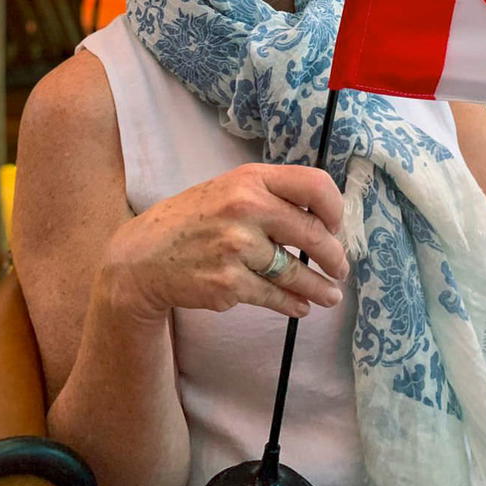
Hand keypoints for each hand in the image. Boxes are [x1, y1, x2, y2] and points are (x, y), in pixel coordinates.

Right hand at [102, 163, 348, 321]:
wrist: (143, 256)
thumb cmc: (196, 219)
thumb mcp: (231, 189)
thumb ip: (272, 196)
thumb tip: (323, 219)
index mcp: (251, 179)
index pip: (314, 185)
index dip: (334, 208)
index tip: (336, 225)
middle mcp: (245, 209)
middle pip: (311, 233)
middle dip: (334, 256)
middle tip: (341, 267)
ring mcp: (236, 248)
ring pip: (294, 271)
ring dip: (319, 287)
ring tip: (331, 296)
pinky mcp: (228, 284)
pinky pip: (273, 295)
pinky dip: (292, 303)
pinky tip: (301, 306)